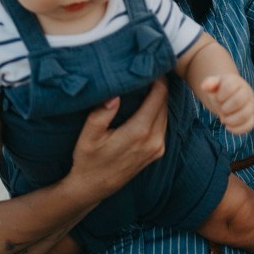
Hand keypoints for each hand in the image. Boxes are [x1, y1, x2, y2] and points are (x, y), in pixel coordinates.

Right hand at [68, 79, 168, 202]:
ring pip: (165, 114)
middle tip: (150, 70)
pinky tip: (149, 104)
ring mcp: (157, 148)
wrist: (92, 188)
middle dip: (160, 86)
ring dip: (160, 99)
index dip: (158, 79)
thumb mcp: (88, 136)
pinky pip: (163, 125)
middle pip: (165, 103)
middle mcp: (154, 140)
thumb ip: (101, 114)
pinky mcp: (157, 152)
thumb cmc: (87, 160)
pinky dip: (159, 112)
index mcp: (139, 132)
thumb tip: (115, 94)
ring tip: (149, 84)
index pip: (158, 96)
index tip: (153, 65)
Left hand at [201, 73, 253, 133]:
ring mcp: (251, 106)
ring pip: (244, 115)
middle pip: (238, 101)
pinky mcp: (252, 118)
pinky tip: (228, 126)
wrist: (231, 96)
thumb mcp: (214, 84)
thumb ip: (209, 83)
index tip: (217, 98)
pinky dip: (236, 129)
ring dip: (230, 120)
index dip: (220, 96)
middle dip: (225, 108)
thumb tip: (204, 86)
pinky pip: (249, 126)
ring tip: (224, 119)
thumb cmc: (221, 90)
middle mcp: (247, 93)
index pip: (229, 87)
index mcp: (237, 82)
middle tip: (221, 109)